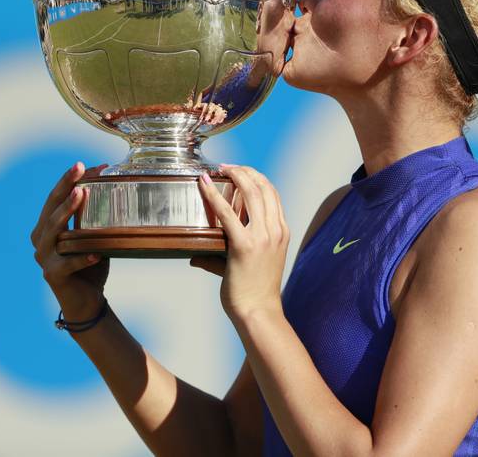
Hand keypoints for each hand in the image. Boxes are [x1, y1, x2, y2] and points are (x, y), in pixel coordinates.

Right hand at [31, 161, 109, 319]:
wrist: (86, 300)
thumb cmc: (90, 264)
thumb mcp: (92, 236)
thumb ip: (95, 217)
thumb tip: (116, 188)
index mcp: (47, 227)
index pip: (56, 198)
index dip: (68, 180)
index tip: (86, 164)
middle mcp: (41, 240)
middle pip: (51, 208)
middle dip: (65, 186)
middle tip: (80, 168)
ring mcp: (44, 258)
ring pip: (53, 232)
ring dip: (67, 212)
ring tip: (81, 195)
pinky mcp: (52, 276)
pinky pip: (66, 264)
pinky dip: (80, 258)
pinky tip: (94, 254)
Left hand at [193, 164, 288, 320]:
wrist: (259, 312)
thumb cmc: (254, 292)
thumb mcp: (251, 265)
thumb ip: (224, 256)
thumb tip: (196, 256)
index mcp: (282, 231)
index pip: (273, 193)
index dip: (257, 176)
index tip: (240, 170)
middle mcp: (275, 230)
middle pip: (264, 186)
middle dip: (245, 170)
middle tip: (226, 166)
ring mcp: (262, 237)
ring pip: (251, 192)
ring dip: (234, 175)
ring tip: (219, 169)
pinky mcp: (244, 246)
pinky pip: (227, 213)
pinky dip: (214, 195)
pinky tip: (204, 185)